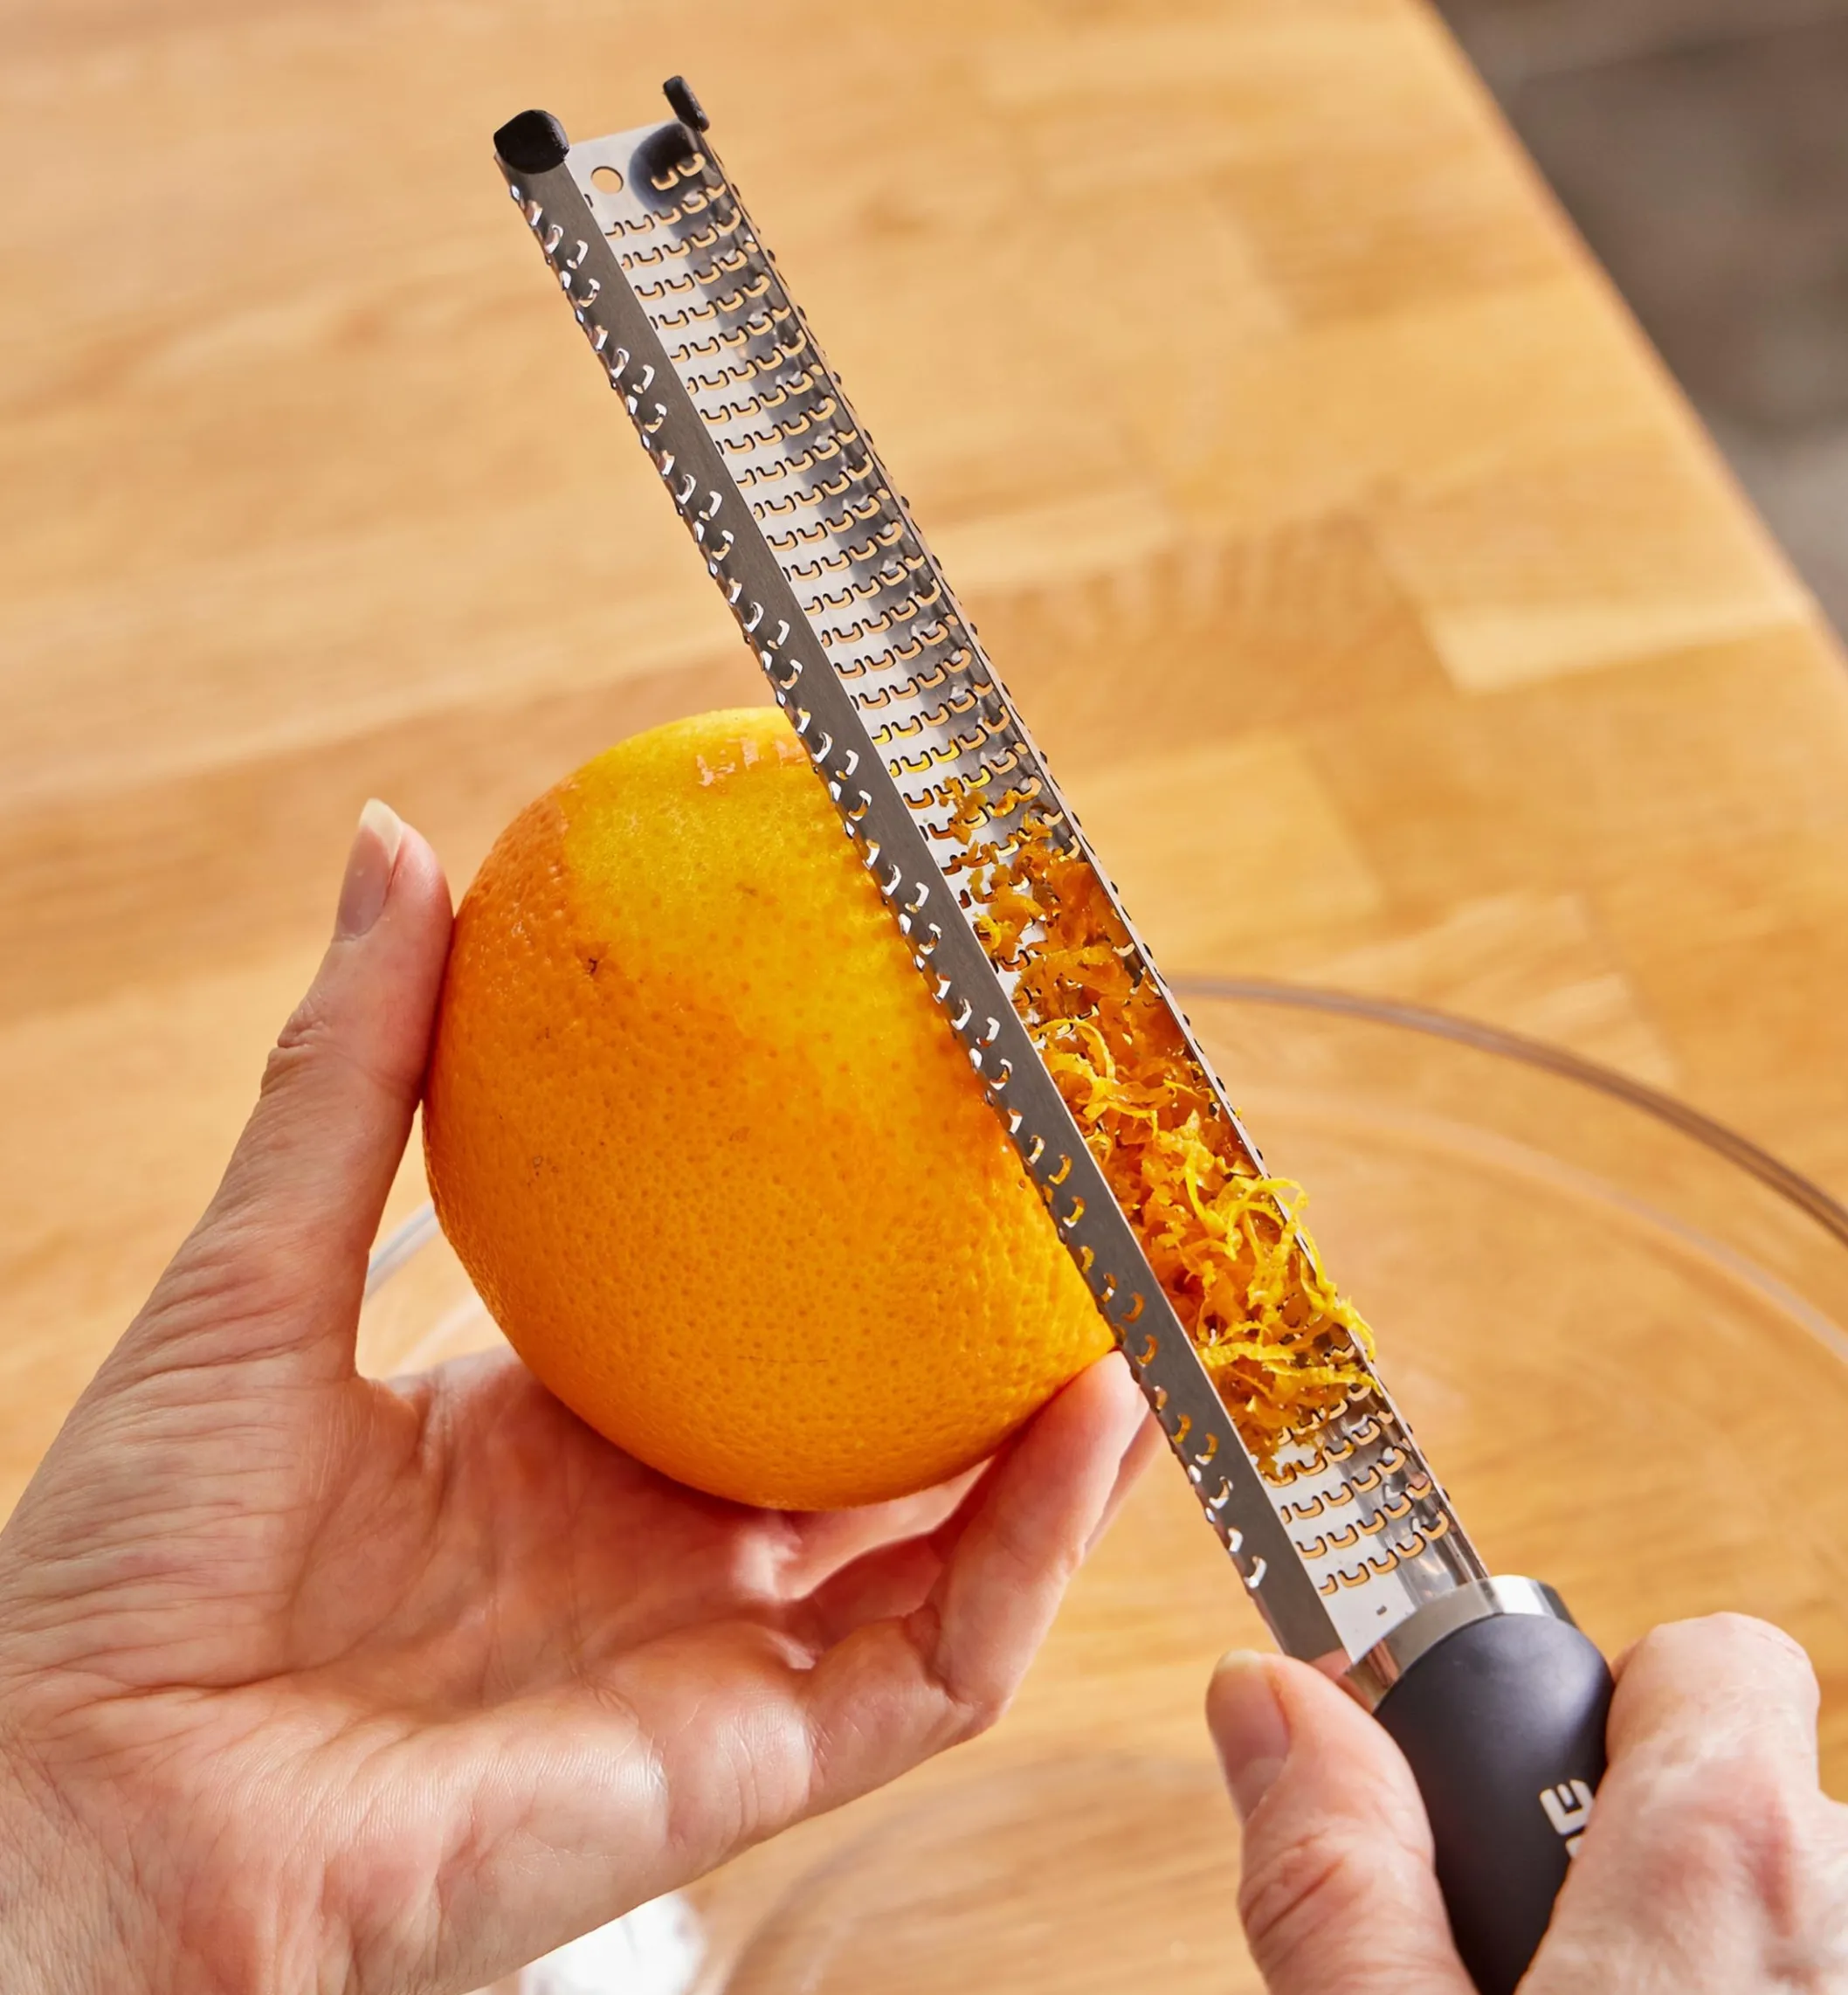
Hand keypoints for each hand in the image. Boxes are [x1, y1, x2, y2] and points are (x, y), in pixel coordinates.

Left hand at [0, 801, 1153, 1994]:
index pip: (753, 1326)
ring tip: (1160, 1294)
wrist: (84, 1811)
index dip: (849, 1229)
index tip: (932, 1107)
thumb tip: (395, 844)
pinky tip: (1102, 1415)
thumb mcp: (258, 1277)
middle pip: (884, 1437)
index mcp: (565, 1442)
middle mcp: (662, 1550)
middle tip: (1091, 1193)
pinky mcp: (752, 1767)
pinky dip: (1038, 1544)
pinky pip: (943, 1658)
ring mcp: (720, 1658)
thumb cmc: (129, 1565)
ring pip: (958, 1548)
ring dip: (1075, 1434)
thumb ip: (351, 1070)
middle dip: (996, 1329)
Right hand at [1208, 1612, 1847, 1991]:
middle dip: (1636, 1855)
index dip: (1600, 1707)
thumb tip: (1262, 1692)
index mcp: (1730, 1861)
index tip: (1512, 1797)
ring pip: (1795, 1923)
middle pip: (1748, 1798)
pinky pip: (1815, 1980)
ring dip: (1710, 1955)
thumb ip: (1332, 1875)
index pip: (1709, 1657)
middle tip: (1536, 1971)